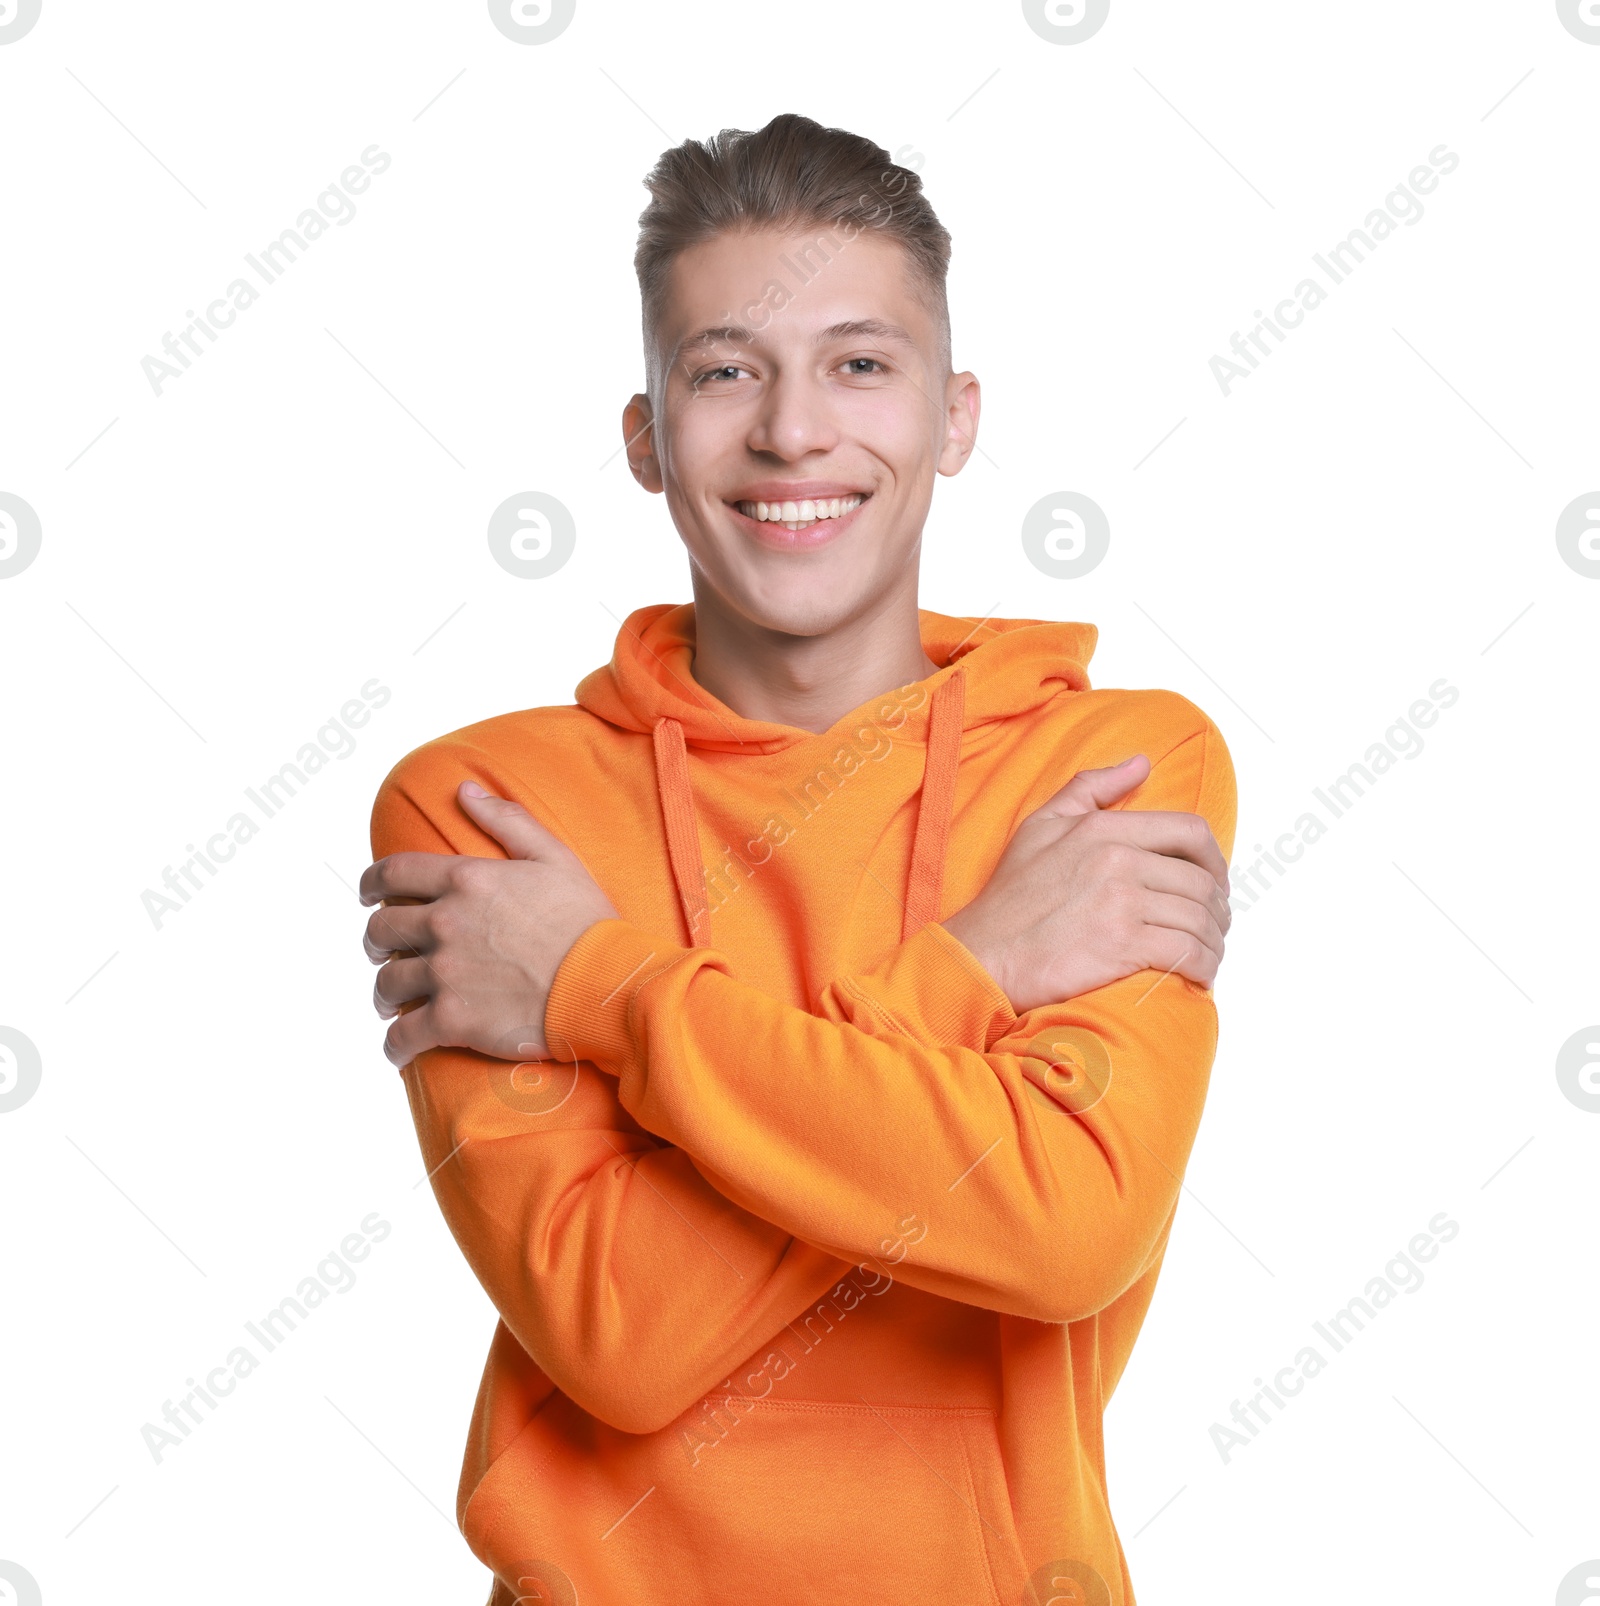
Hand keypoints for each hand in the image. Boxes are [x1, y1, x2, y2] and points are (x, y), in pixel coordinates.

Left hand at [359, 782, 618, 1066]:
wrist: (605, 983)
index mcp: (465, 880)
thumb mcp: (554, 857)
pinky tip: (400, 1047)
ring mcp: (446, 974)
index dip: (371, 884)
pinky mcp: (453, 1021)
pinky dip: (395, 1044)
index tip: (368, 894)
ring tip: (393, 1000)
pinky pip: (402, 1036)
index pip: (393, 874)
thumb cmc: (587, 921)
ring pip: (387, 983)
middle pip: (382, 930)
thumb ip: (506, 820)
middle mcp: (445, 924)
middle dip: (377, 941)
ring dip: (385, 992)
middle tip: (385, 951)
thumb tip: (466, 790)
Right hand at [940, 754, 1231, 1012]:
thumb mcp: (1041, 825)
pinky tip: (1199, 974)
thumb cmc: (1009, 898)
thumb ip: (1090, 788)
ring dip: (1214, 941)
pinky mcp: (1122, 946)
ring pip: (1199, 919)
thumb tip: (1140, 764)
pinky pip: (1187, 952)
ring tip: (1208, 954)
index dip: (1215, 859)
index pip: (1189, 831)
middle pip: (1201, 881)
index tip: (1213, 881)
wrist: (981, 954)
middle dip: (1218, 908)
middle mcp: (1118, 861)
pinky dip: (1203, 965)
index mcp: (1103, 829)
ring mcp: (1121, 904)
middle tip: (1213, 926)